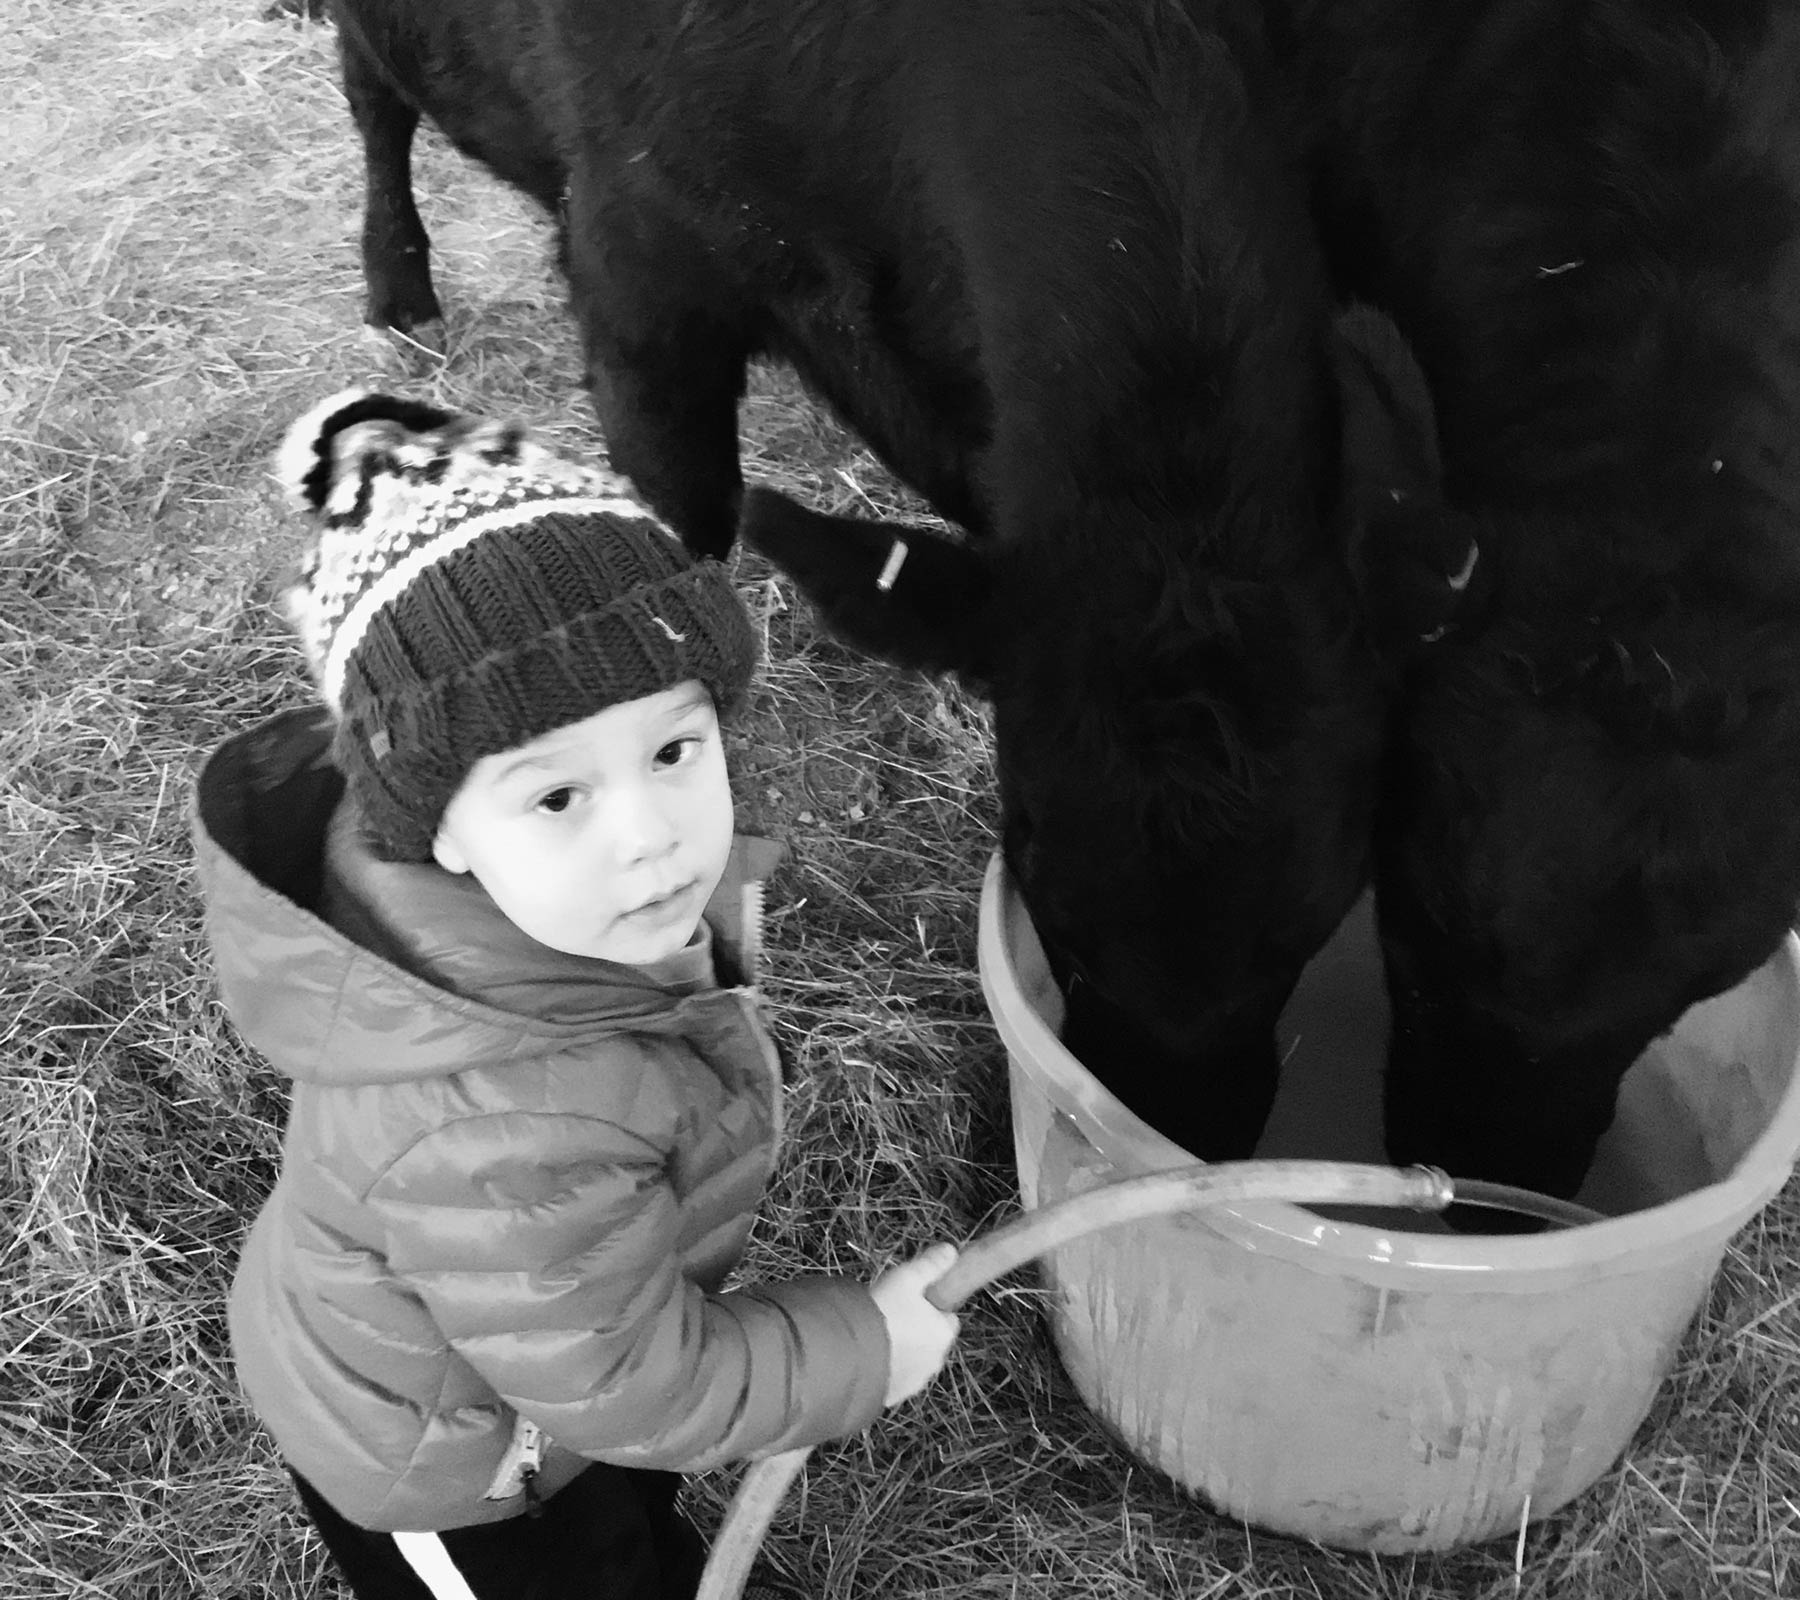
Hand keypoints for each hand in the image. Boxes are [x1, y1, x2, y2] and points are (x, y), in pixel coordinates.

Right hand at [868, 1241, 960, 1406]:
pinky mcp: (893, 1397)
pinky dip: (886, 1369)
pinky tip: (867, 1356)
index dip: (931, 1307)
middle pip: (930, 1340)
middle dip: (914, 1329)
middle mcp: (935, 1361)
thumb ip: (931, 1265)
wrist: (849, 1354)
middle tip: (888, 1315)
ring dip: (900, 1350)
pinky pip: (894, 1378)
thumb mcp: (906, 1278)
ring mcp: (914, 1382)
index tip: (910, 1300)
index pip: (948, 1318)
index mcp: (943, 1333)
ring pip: (913, 1361)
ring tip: (873, 1335)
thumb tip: (951, 1251)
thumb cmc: (882, 1311)